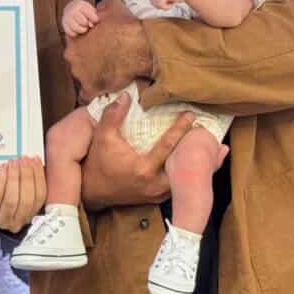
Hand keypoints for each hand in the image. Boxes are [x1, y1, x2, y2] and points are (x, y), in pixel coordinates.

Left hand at [0, 156, 45, 232]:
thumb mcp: (15, 185)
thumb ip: (27, 177)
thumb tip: (36, 162)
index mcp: (28, 214)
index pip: (40, 197)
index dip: (39, 177)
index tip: (35, 161)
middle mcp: (17, 221)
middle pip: (28, 199)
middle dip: (27, 177)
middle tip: (24, 160)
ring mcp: (2, 220)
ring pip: (13, 199)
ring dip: (14, 178)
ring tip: (13, 163)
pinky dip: (2, 180)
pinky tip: (3, 169)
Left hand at [63, 0, 153, 102]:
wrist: (139, 46)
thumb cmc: (125, 27)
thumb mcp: (109, 7)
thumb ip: (97, 10)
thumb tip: (96, 12)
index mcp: (74, 38)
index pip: (74, 43)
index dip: (85, 45)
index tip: (96, 47)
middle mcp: (72, 56)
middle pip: (77, 61)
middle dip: (88, 61)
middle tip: (104, 60)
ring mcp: (80, 74)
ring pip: (82, 77)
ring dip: (92, 76)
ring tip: (108, 74)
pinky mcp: (91, 88)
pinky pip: (87, 95)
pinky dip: (94, 93)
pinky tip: (103, 89)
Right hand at [80, 92, 193, 209]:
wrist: (90, 192)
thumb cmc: (97, 164)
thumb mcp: (102, 137)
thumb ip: (113, 115)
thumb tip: (126, 96)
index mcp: (144, 169)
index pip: (169, 145)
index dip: (181, 128)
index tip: (191, 115)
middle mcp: (154, 184)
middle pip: (183, 164)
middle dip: (193, 148)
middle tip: (203, 131)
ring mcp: (157, 194)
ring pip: (182, 178)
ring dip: (189, 162)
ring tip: (200, 146)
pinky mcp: (156, 198)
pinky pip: (176, 185)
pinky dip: (182, 174)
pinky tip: (188, 162)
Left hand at [149, 0, 190, 9]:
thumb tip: (153, 4)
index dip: (158, 2)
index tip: (168, 0)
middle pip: (152, 1)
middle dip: (160, 4)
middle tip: (170, 2)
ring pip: (156, 4)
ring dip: (165, 6)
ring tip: (172, 2)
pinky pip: (161, 5)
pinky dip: (168, 7)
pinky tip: (174, 2)